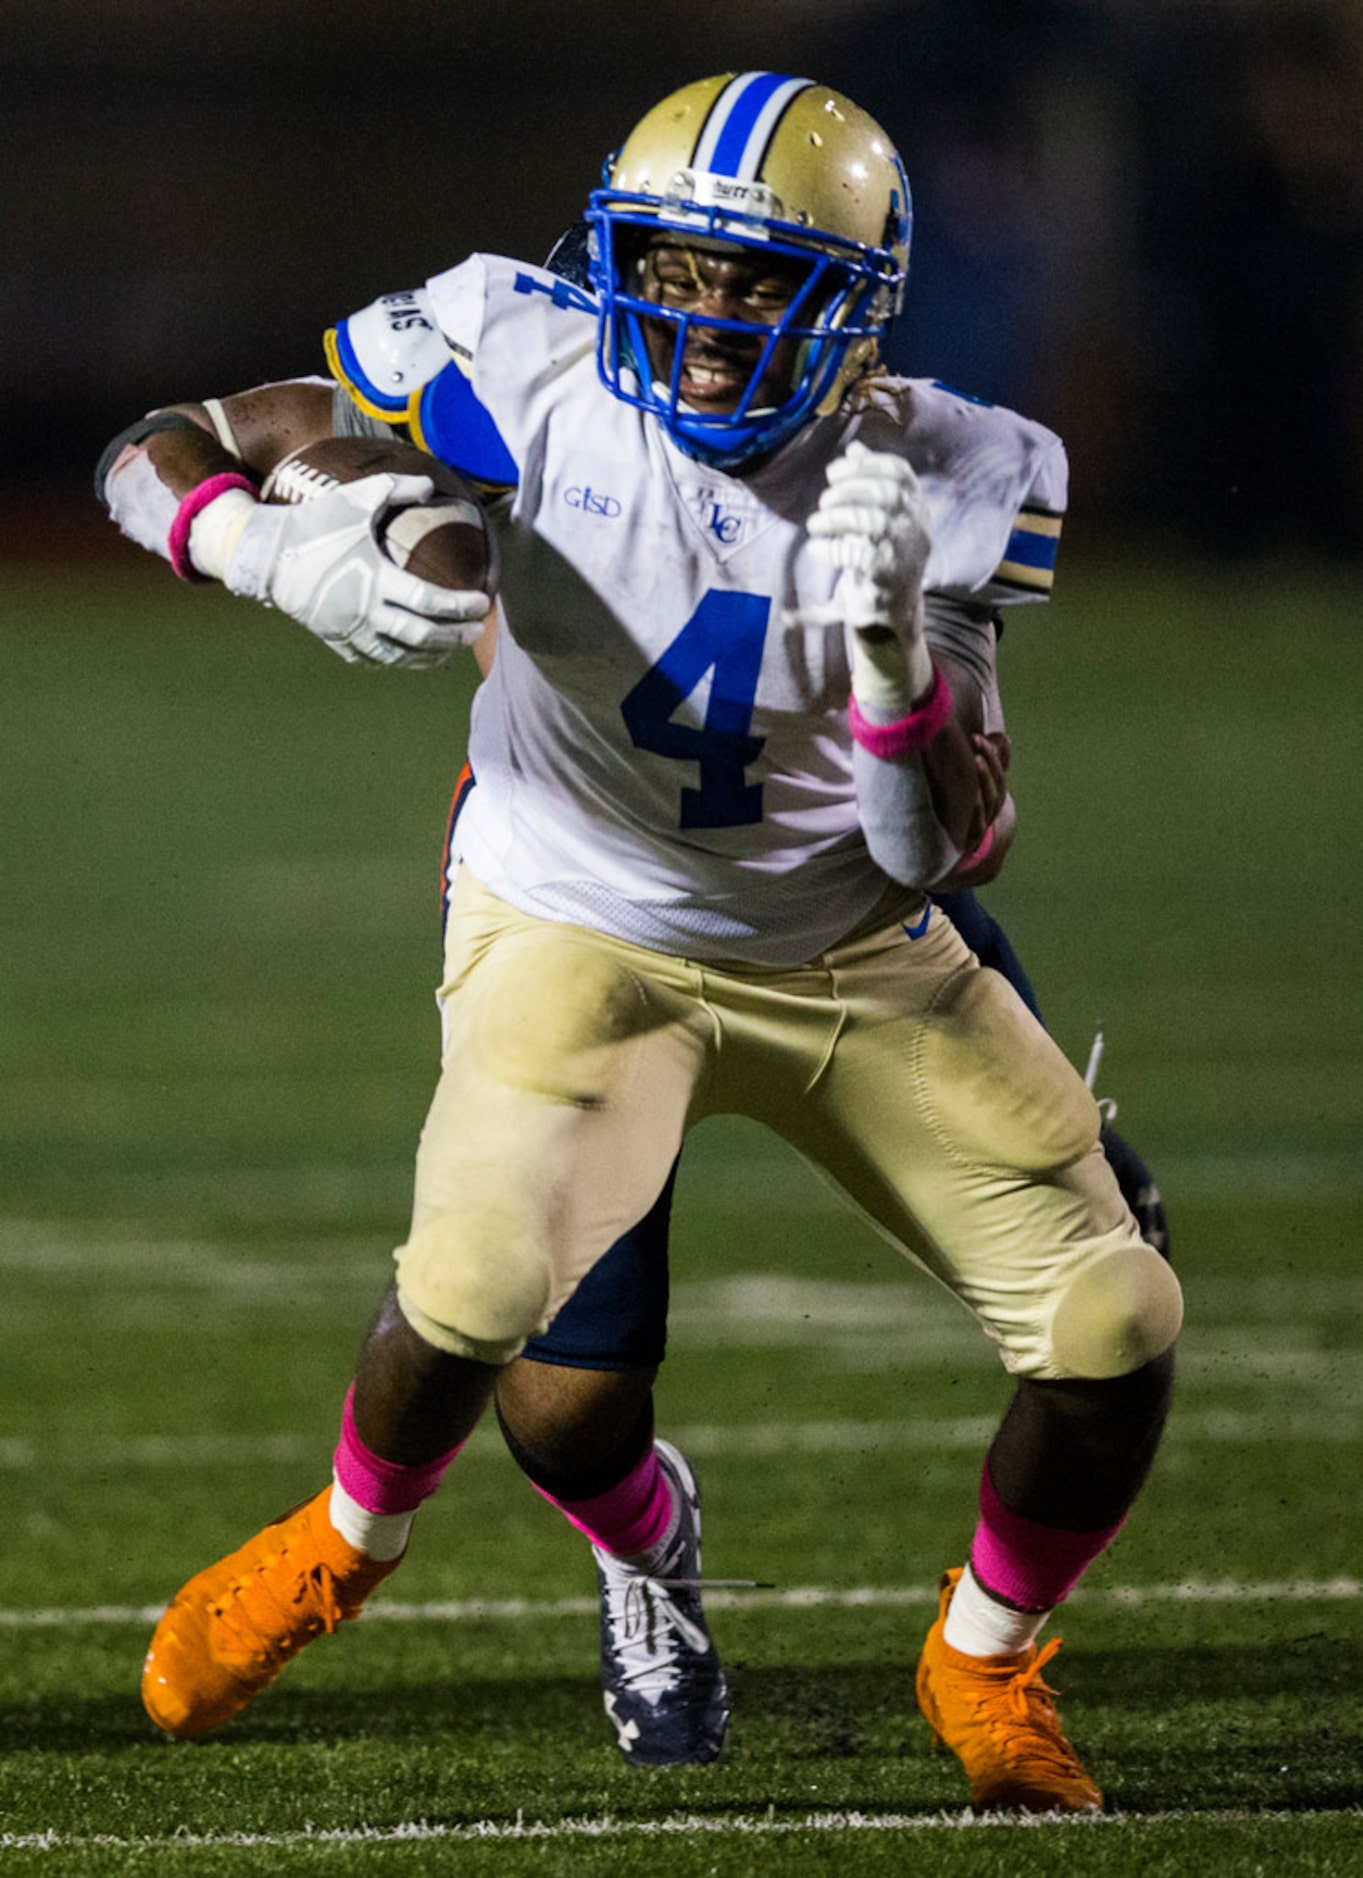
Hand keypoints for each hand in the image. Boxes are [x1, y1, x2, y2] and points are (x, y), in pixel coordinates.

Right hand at [224, 472, 490, 667]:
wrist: (264, 554)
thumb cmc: (314, 523)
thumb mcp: (355, 498)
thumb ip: (395, 488)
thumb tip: (430, 485)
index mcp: (375, 578)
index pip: (430, 601)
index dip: (461, 606)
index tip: (482, 604)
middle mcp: (364, 610)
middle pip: (421, 635)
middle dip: (454, 636)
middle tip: (475, 631)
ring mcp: (349, 630)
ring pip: (399, 655)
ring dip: (430, 655)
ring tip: (450, 649)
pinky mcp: (335, 640)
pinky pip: (372, 659)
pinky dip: (397, 660)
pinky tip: (413, 656)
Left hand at [808, 441, 933, 709]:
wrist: (892, 616)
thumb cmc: (881, 561)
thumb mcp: (877, 521)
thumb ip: (867, 485)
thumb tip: (854, 449)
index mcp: (917, 509)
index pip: (900, 474)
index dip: (866, 465)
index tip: (834, 472)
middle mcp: (918, 528)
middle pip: (887, 494)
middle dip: (849, 490)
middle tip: (822, 502)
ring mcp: (907, 554)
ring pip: (872, 523)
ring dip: (837, 518)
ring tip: (815, 525)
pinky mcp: (889, 578)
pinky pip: (859, 555)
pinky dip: (832, 548)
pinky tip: (817, 549)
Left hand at [972, 730, 1011, 832]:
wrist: (972, 847)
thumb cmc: (978, 811)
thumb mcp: (984, 788)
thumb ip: (993, 764)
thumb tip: (1006, 738)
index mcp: (997, 793)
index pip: (997, 769)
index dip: (990, 752)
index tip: (978, 736)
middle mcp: (995, 805)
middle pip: (996, 779)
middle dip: (988, 759)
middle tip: (977, 740)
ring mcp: (986, 819)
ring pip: (989, 797)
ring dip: (984, 777)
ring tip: (977, 760)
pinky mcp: (976, 835)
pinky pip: (980, 821)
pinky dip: (978, 808)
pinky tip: (974, 796)